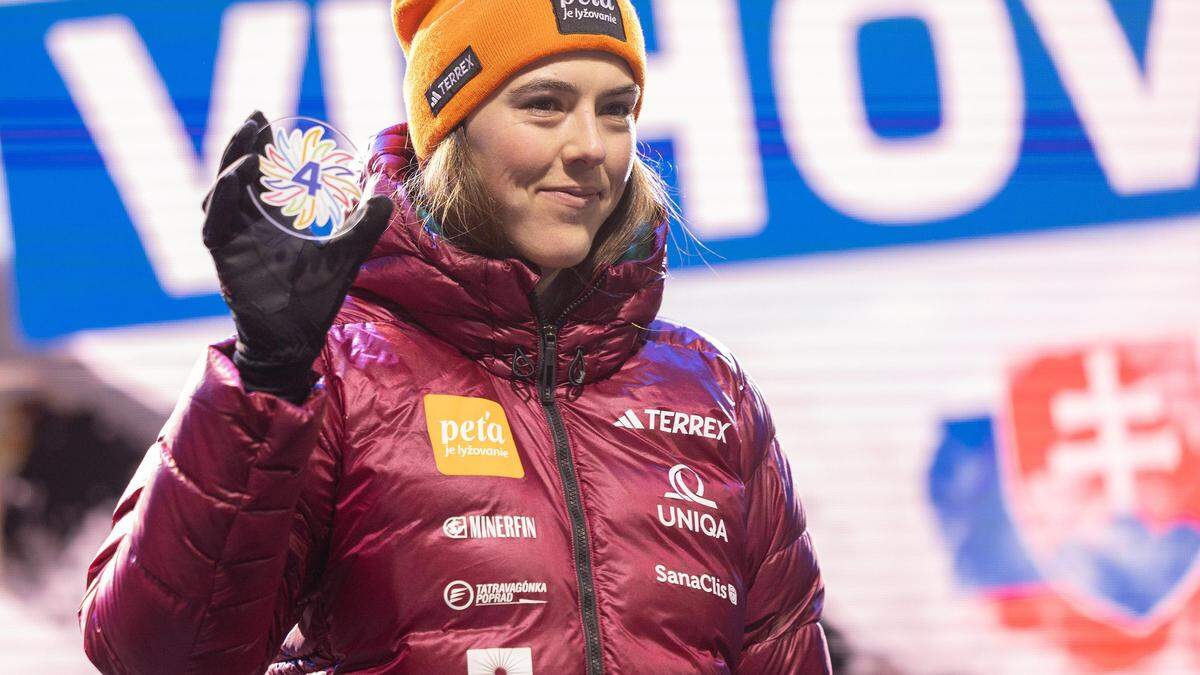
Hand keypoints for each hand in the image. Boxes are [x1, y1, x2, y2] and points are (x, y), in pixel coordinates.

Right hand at [201, 111, 392, 402]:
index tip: (268, 120)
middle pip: (237, 176)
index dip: (263, 148)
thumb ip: (364, 226)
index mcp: (271, 222)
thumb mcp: (346, 255)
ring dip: (233, 164)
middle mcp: (247, 227)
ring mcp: (233, 242)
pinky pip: (216, 223)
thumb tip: (384, 196)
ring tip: (251, 142)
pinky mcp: (224, 259)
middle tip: (257, 118)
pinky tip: (240, 176)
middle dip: (244, 145)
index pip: (262, 176)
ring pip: (222, 193)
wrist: (296, 339)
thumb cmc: (314, 300)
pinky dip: (225, 198)